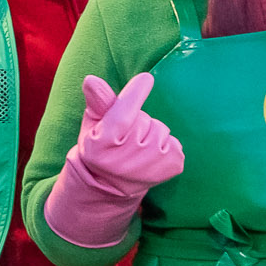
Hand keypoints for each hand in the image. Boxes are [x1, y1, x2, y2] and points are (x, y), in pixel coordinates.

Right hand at [73, 72, 184, 191]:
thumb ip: (97, 102)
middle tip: (125, 137)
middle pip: (143, 119)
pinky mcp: (170, 169)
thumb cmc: (101, 147)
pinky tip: (151, 157)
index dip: (135, 94)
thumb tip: (91, 80)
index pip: (123, 115)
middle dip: (137, 121)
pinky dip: (166, 146)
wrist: (110, 186)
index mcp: (101, 147)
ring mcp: (150, 167)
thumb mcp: (93, 125)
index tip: (145, 79)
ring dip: (151, 134)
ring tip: (138, 148)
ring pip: (160, 130)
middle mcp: (126, 160)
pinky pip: (174, 143)